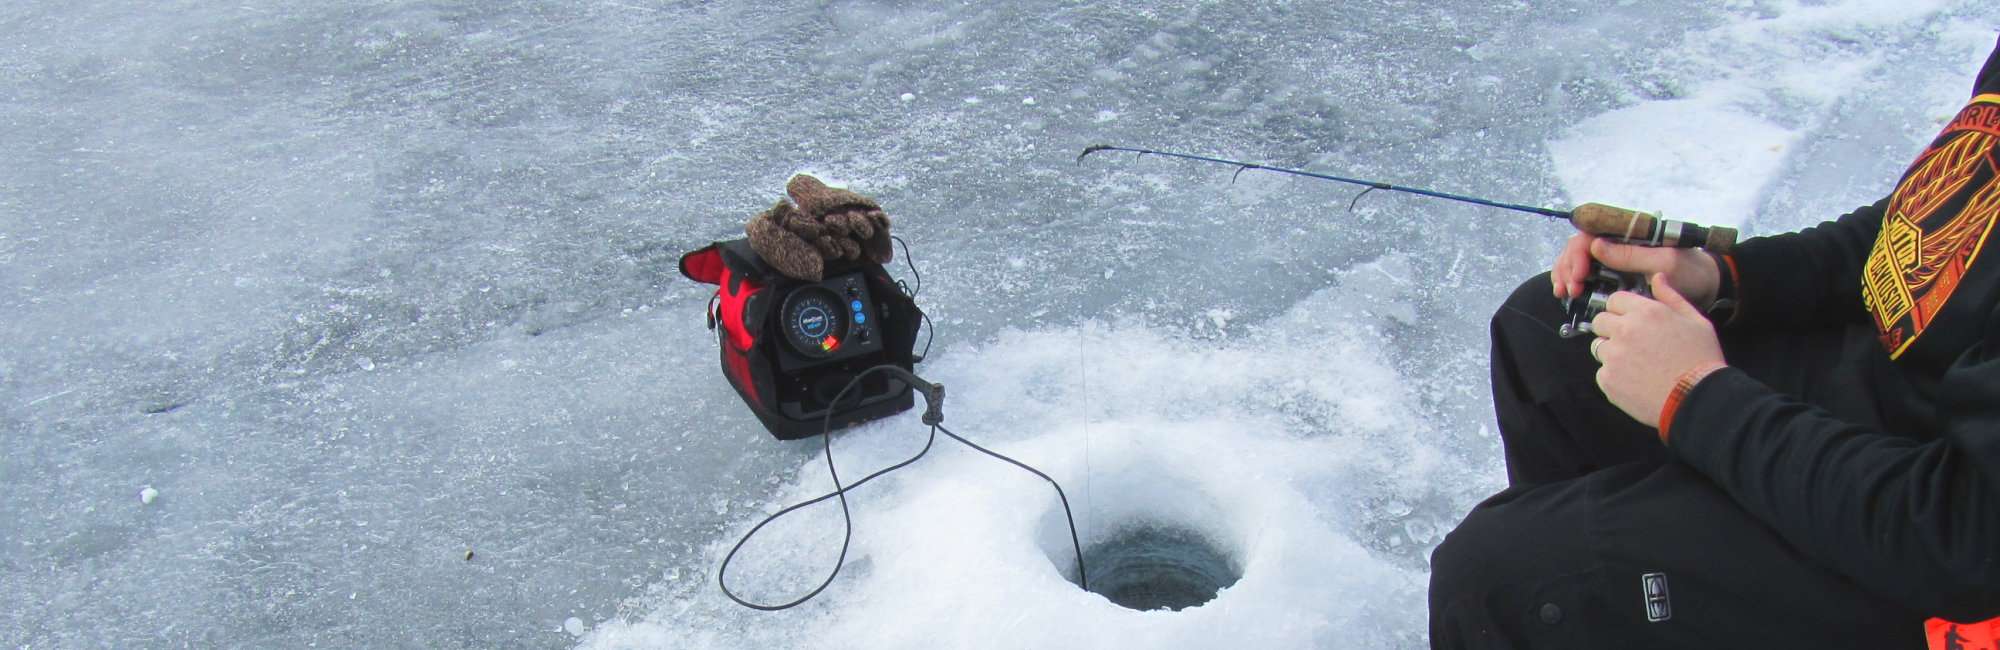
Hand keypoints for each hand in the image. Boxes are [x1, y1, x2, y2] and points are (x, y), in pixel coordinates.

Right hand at [1551, 233, 1722, 308]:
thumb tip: (1595, 246)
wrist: (1708, 287)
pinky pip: (1585, 273)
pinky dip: (1572, 281)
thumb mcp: (1663, 263)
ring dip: (1565, 274)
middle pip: (1578, 246)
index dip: (1578, 253)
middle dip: (1568, 266)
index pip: (1590, 232)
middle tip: (1569, 290)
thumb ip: (1631, 255)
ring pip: (1577, 258)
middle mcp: (1618, 241)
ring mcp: (1615, 258)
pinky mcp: (1614, 274)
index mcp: (1629, 232)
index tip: (1580, 275)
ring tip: (1565, 293)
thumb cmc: (1691, 272)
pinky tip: (1567, 293)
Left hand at [1588, 274, 1725, 427]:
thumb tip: (1657, 277)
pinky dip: (1615, 376)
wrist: (1698, 399)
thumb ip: (1671, 297)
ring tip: (1638, 364)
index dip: (1622, 309)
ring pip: (1599, 347)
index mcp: (1645, 312)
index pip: (1614, 300)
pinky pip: (1602, 372)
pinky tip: (1636, 381)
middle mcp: (1624, 330)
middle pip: (1600, 321)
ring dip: (1613, 352)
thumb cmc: (1701, 359)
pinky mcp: (1607, 380)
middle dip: (1612, 329)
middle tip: (1633, 343)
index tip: (1631, 320)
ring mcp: (1613, 356)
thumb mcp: (1696, 321)